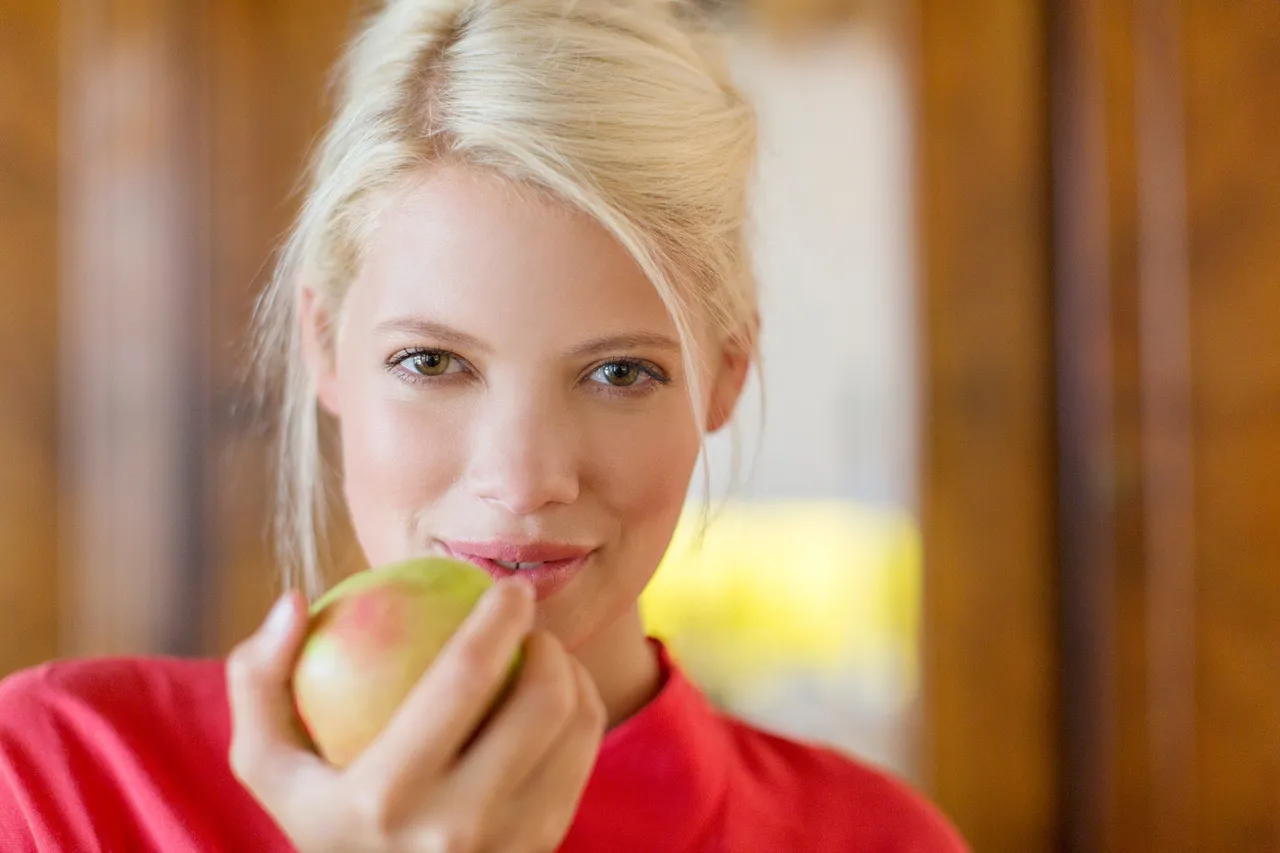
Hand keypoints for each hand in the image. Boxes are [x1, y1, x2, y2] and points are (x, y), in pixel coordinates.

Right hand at [226, 579, 605, 852]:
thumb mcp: (269, 766)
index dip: (498, 618)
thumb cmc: (323, 819)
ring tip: (543, 655)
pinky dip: (580, 717)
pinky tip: (556, 697)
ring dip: (572, 675)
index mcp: (384, 797)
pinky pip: (581, 764)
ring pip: (576, 732)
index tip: (507, 587)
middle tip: (530, 621)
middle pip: (541, 704)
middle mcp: (454, 830)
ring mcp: (508, 848)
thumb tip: (292, 600)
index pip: (463, 678)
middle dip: (549, 643)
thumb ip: (259, 680)